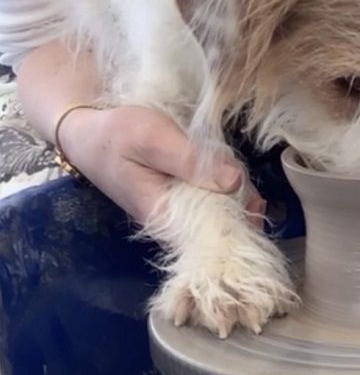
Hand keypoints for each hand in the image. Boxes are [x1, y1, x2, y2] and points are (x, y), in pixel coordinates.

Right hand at [57, 105, 265, 225]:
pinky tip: (233, 175)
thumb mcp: (153, 138)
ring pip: (224, 216)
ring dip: (240, 198)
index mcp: (165, 218)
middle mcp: (174, 225)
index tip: (254, 203)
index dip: (239, 226)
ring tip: (239, 174)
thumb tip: (234, 182)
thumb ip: (191, 161)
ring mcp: (181, 214)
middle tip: (247, 182)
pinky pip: (217, 204)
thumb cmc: (117, 134)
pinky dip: (231, 191)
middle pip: (224, 230)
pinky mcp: (186, 202)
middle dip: (244, 210)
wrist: (90, 133)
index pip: (211, 240)